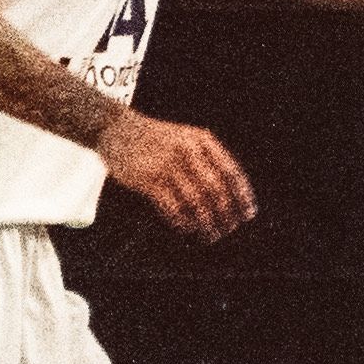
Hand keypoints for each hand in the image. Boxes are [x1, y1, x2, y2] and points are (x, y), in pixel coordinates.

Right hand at [100, 109, 259, 241]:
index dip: (242, 196)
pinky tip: (188, 228)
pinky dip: (182, 220)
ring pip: (195, 201)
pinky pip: (171, 205)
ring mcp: (167, 165)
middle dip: (226, 213)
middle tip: (229, 230)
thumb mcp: (186, 137)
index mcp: (202, 140)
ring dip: (206, 222)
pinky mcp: (147, 179)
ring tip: (211, 236)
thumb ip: (207, 157)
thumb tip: (231, 193)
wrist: (116, 128)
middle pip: (215, 189)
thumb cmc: (156, 138)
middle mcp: (188, 151)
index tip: (248, 214)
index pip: (231, 172)